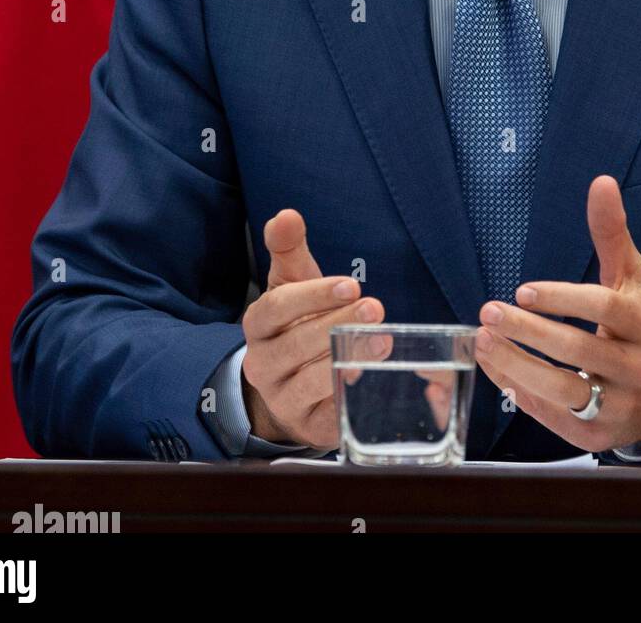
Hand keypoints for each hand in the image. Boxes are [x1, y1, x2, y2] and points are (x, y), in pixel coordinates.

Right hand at [240, 208, 384, 448]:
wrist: (286, 384)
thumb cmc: (295, 322)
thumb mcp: (291, 282)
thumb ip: (289, 248)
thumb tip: (286, 214)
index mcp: (258, 324)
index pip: (278, 307)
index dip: (313, 295)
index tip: (350, 284)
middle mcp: (262, 363)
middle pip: (296, 344)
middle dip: (338, 324)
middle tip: (376, 308)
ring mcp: (282, 398)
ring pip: (310, 381)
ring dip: (347, 359)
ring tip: (383, 341)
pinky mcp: (306, 425)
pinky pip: (326, 415)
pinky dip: (346, 398)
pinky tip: (369, 380)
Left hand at [474, 176, 640, 451]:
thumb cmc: (640, 325)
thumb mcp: (629, 277)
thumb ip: (611, 232)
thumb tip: (600, 182)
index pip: (606, 309)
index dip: (564, 299)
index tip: (523, 290)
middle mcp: (635, 366)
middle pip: (580, 351)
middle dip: (529, 333)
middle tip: (489, 313)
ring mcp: (619, 405)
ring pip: (565, 391)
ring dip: (518, 368)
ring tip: (484, 343)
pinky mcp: (600, 436)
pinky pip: (558, 420)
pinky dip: (525, 397)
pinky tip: (500, 372)